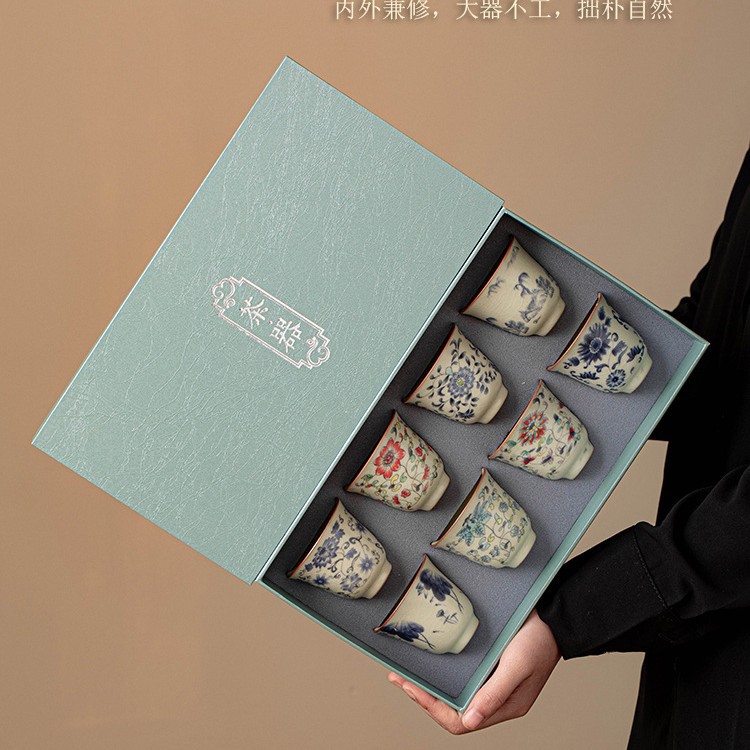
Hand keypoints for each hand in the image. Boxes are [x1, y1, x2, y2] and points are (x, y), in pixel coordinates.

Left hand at [388, 609, 560, 733]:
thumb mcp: (516, 665)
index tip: (411, 688)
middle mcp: (494, 699)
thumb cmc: (539, 640)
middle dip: (422, 697)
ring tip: (404, 674)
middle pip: (452, 710)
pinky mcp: (488, 666)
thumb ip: (494, 693)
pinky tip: (429, 664)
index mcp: (504, 707)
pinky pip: (461, 678)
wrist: (554, 616)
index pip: (460, 721)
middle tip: (397, 679)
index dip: (432, 708)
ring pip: (453, 694)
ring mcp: (491, 683)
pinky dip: (442, 674)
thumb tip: (469, 720)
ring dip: (428, 687)